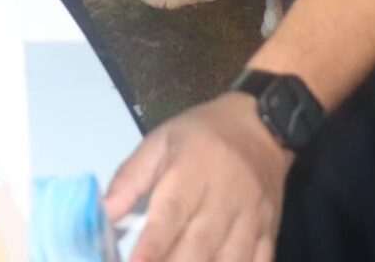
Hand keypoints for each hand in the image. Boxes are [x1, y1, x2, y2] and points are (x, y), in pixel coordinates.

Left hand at [105, 93, 290, 261]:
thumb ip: (130, 178)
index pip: (170, 216)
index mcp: (191, 172)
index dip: (152, 248)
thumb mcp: (161, 141)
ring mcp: (251, 218)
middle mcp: (223, 198)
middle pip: (198, 247)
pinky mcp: (270, 232)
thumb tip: (104, 212)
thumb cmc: (203, 134)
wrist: (262, 127)